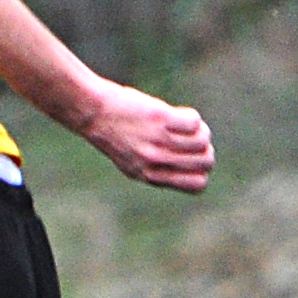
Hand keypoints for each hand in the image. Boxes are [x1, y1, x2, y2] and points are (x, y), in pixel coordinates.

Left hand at [71, 81, 214, 193]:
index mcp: (149, 175)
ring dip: (199, 129)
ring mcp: (158, 141)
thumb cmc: (115, 132)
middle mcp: (155, 162)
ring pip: (202, 140)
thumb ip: (158, 167)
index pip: (196, 185)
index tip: (192, 157)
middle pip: (205, 162)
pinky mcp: (160, 119)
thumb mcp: (132, 160)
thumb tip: (195, 163)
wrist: (92, 111)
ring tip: (184, 123)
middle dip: (205, 148)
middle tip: (192, 137)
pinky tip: (177, 113)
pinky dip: (191, 116)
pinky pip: (194, 122)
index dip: (202, 171)